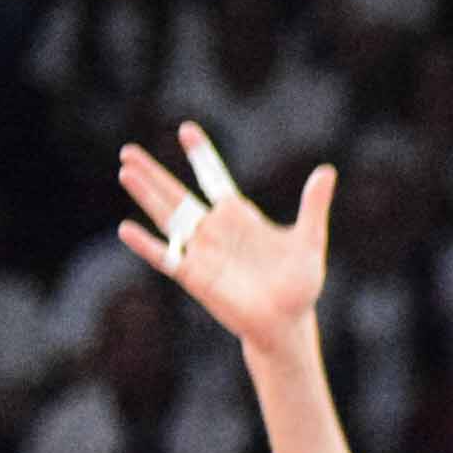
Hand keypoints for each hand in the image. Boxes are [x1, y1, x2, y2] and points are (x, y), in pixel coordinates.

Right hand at [118, 126, 331, 349]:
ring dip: (146, 195)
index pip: (213, 178)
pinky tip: (126, 228)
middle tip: (128, 151)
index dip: (200, 155)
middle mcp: (214, 229)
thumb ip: (313, 205)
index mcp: (238, 216)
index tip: (186, 129)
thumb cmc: (299, 284)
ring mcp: (202, 251)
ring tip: (125, 171)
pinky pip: (167, 257)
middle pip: (177, 194)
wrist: (287, 322)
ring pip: (167, 217)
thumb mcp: (309, 240)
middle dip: (153, 173)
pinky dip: (147, 244)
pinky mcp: (195, 276)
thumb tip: (326, 170)